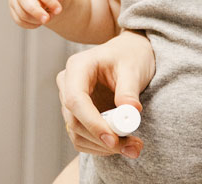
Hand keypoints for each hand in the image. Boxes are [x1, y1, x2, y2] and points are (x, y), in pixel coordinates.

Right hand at [8, 0, 69, 27]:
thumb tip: (41, 8)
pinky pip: (19, 20)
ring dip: (37, 19)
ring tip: (48, 16)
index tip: (59, 10)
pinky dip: (31, 24)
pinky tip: (40, 21)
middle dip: (36, 11)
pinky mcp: (13, 8)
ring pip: (21, 12)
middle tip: (47, 19)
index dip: (48, 0)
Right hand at [56, 30, 154, 158]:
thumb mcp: (133, 68)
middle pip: (75, 121)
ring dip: (103, 147)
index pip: (76, 100)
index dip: (92, 123)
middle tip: (132, 147)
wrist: (129, 54)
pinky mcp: (78, 115)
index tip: (113, 139)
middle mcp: (67, 85)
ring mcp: (70, 102)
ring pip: (77, 134)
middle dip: (102, 139)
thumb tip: (130, 112)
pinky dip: (101, 147)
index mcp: (78, 67)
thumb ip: (129, 90)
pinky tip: (123, 145)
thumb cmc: (130, 55)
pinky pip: (83, 138)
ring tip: (134, 147)